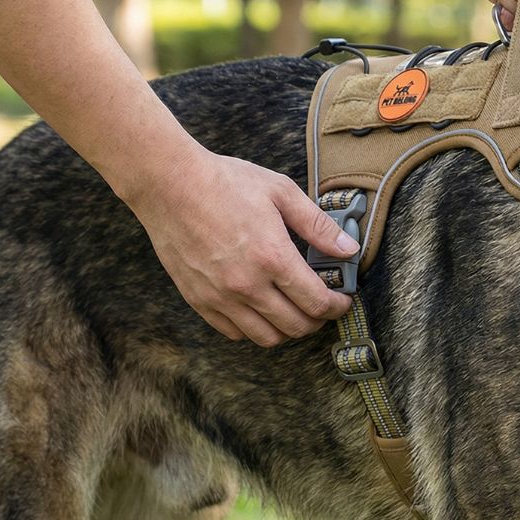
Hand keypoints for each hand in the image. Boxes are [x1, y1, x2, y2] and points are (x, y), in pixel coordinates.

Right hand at [127, 147, 356, 346]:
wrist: (170, 184)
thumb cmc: (226, 182)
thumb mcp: (281, 193)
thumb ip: (318, 225)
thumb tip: (349, 249)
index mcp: (272, 257)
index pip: (316, 302)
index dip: (337, 306)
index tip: (343, 300)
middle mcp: (247, 284)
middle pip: (295, 326)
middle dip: (318, 320)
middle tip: (324, 306)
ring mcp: (220, 296)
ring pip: (266, 337)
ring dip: (288, 330)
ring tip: (295, 310)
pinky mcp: (198, 300)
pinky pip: (233, 332)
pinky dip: (254, 329)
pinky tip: (262, 309)